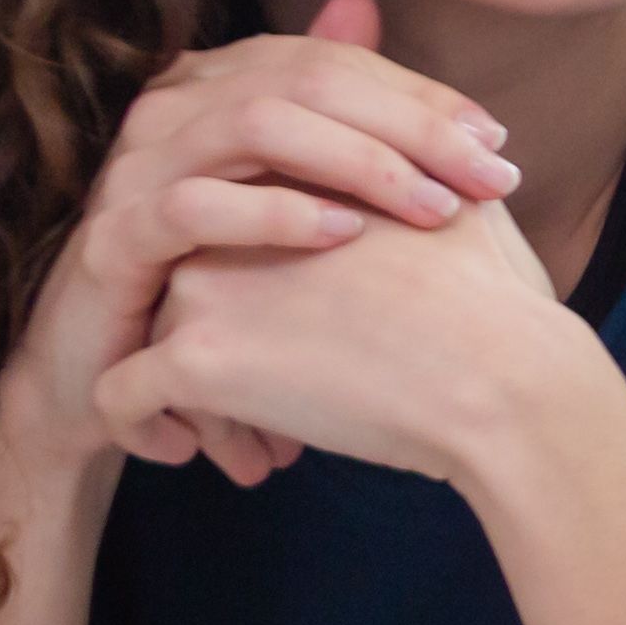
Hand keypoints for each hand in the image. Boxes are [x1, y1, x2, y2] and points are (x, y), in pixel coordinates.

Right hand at [0, 0, 519, 492]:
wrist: (125, 385)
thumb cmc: (229, 294)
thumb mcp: (295, 210)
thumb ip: (341, 127)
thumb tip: (375, 10)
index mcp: (218, 90)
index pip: (332, 62)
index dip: (420, 96)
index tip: (497, 145)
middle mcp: (172, 112)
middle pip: (305, 81)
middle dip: (411, 127)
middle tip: (493, 180)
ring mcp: (134, 169)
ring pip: (254, 126)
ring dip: (360, 164)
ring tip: (437, 211)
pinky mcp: (111, 240)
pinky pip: (191, 207)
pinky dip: (274, 216)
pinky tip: (345, 237)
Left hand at [93, 188, 575, 489]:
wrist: (506, 379)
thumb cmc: (502, 309)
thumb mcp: (466, 204)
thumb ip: (424, 171)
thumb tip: (450, 167)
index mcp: (286, 176)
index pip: (231, 233)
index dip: (257, 293)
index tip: (295, 343)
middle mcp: (229, 213)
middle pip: (186, 286)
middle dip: (222, 350)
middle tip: (282, 405)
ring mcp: (202, 280)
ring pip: (151, 343)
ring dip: (195, 400)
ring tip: (256, 448)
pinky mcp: (192, 356)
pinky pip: (120, 397)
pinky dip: (143, 430)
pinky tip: (185, 456)